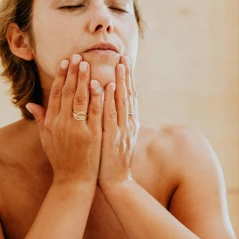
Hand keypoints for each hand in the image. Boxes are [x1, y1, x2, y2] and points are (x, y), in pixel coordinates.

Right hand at [26, 54, 103, 186]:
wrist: (73, 180)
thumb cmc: (60, 158)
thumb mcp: (46, 138)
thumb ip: (40, 119)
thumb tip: (30, 103)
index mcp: (52, 123)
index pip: (57, 94)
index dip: (61, 77)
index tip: (65, 62)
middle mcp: (63, 124)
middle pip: (69, 93)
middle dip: (73, 73)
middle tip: (77, 56)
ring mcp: (78, 129)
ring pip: (81, 99)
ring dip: (84, 80)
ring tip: (88, 63)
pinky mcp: (92, 135)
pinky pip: (96, 112)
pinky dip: (99, 97)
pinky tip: (103, 84)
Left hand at [99, 56, 138, 189]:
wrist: (116, 182)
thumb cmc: (111, 161)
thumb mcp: (116, 139)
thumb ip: (114, 122)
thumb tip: (110, 108)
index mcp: (129, 123)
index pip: (129, 97)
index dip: (127, 79)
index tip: (124, 62)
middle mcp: (128, 124)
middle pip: (129, 95)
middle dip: (127, 75)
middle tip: (124, 55)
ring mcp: (122, 129)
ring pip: (123, 101)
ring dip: (121, 81)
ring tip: (120, 63)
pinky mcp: (113, 137)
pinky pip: (112, 114)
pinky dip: (111, 99)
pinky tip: (110, 86)